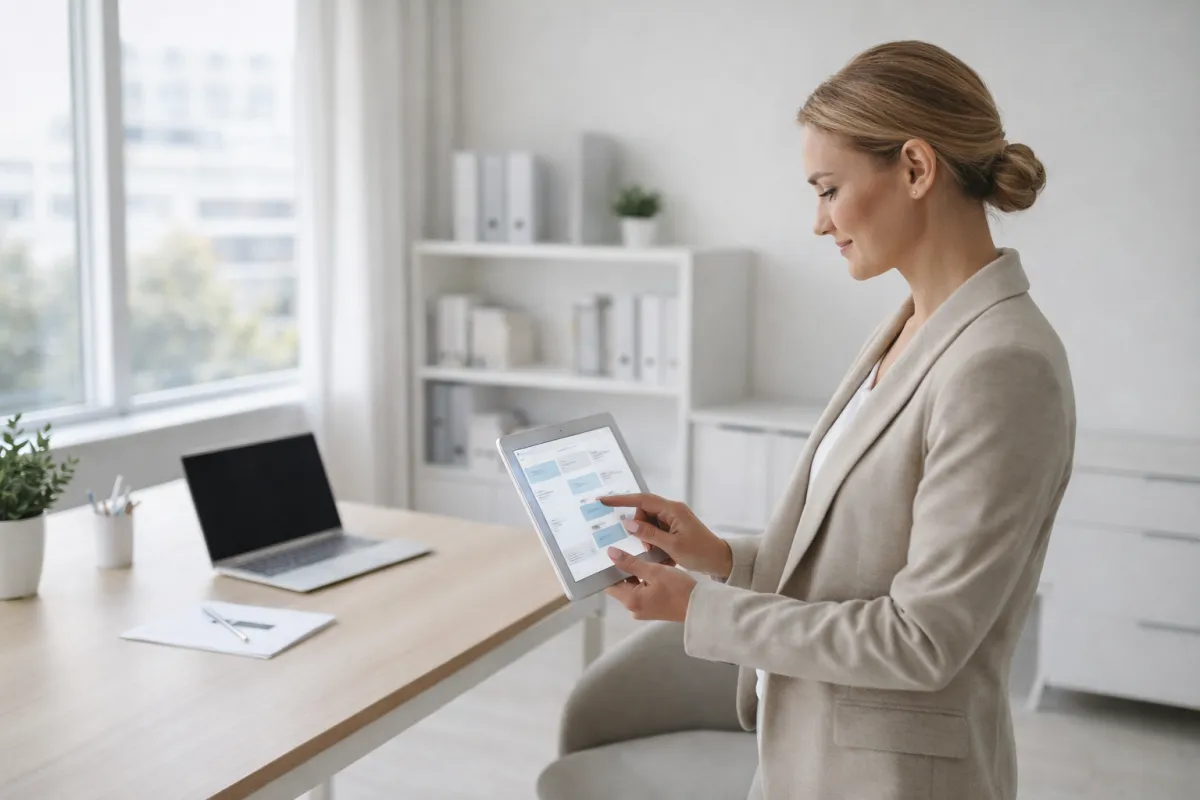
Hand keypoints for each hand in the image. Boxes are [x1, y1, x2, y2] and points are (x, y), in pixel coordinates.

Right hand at [599, 493, 733, 578]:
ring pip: (649, 523)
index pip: (642, 500)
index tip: (603, 501)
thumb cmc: (700, 553)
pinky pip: (657, 531)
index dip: (621, 500)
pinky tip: (663, 555)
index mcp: (672, 510)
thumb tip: (628, 523)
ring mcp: (673, 519)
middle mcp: (672, 510)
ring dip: (648, 538)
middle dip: (640, 529)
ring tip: (658, 553)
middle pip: (644, 512)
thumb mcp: (672, 546)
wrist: (720, 561)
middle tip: (646, 547)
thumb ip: (649, 534)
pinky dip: (655, 543)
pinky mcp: (674, 528)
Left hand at [604, 546, 696, 622]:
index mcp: (630, 600)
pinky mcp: (651, 608)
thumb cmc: (678, 588)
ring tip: (635, 553)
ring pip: (631, 587)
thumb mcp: (654, 571)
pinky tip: (647, 565)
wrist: (699, 607)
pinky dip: (642, 580)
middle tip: (622, 547)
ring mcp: (642, 609)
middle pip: (620, 585)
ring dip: (633, 573)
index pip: (609, 584)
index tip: (607, 552)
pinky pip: (641, 591)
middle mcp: (632, 608)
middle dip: (621, 568)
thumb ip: (631, 563)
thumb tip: (610, 553)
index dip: (607, 568)